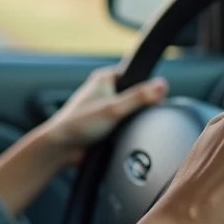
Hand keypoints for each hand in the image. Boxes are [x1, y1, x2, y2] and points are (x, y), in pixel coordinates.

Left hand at [39, 66, 167, 165]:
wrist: (61, 149)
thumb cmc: (78, 124)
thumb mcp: (113, 108)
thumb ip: (139, 97)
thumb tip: (162, 85)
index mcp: (105, 78)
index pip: (137, 74)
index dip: (148, 86)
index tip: (154, 97)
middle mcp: (105, 90)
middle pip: (136, 95)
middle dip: (140, 107)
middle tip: (136, 116)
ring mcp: (105, 108)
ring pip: (131, 112)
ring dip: (133, 120)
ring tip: (127, 127)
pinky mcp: (106, 124)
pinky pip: (125, 125)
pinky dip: (126, 130)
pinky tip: (124, 136)